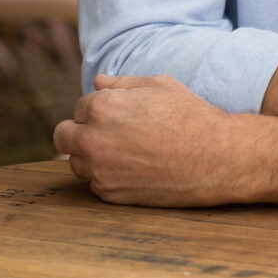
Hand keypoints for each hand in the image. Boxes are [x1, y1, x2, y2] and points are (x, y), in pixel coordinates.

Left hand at [53, 74, 246, 205]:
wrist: (214, 157)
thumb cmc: (189, 115)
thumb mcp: (158, 85)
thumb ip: (121, 83)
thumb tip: (97, 82)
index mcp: (102, 107)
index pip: (80, 106)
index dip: (100, 107)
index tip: (121, 112)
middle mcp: (93, 140)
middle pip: (63, 136)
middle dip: (79, 130)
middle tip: (108, 131)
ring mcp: (99, 171)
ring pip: (75, 162)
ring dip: (90, 154)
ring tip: (124, 149)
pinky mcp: (109, 195)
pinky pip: (94, 183)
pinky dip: (106, 175)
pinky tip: (133, 166)